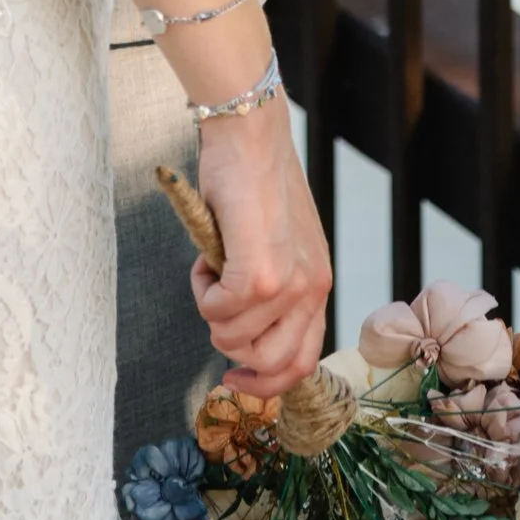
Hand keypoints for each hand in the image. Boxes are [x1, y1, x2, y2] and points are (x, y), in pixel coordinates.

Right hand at [191, 100, 330, 397]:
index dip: (266, 384)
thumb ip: (271, 287)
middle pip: (271, 366)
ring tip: (212, 267)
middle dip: (230, 347)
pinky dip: (201, 290)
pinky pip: (216, 312)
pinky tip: (206, 257)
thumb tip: (239, 330)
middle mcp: (312, 289)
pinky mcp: (258, 274)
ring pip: (234, 340)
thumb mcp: (277, 243)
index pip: (301, 363)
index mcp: (318, 284)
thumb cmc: (254, 180)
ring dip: (211, 311)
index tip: (233, 379)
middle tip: (215, 306)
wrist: (249, 135)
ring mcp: (287, 285)